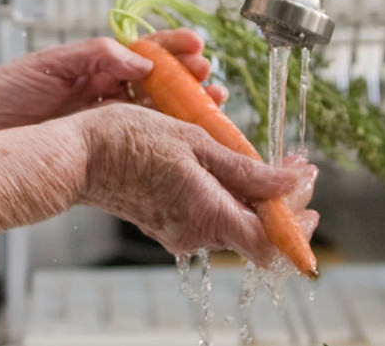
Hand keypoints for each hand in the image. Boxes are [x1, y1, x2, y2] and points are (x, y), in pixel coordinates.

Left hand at [0, 30, 223, 139]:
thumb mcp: (46, 65)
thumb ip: (94, 56)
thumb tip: (139, 59)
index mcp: (90, 65)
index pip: (141, 51)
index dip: (171, 48)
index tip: (196, 47)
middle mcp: (100, 92)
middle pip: (157, 83)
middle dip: (188, 80)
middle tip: (211, 81)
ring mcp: (99, 121)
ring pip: (153, 113)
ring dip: (183, 108)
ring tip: (210, 105)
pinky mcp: (94, 148)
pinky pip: (135, 141)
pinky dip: (161, 138)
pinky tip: (182, 138)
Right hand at [66, 103, 318, 265]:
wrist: (76, 155)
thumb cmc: (126, 140)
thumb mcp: (194, 142)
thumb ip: (245, 170)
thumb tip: (289, 184)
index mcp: (208, 215)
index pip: (271, 244)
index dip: (298, 224)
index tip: (308, 188)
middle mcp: (196, 233)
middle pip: (256, 232)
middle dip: (282, 201)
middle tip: (294, 168)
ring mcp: (180, 232)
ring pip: (235, 222)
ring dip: (256, 196)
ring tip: (263, 161)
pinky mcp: (167, 224)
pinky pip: (211, 215)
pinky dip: (229, 195)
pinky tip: (228, 167)